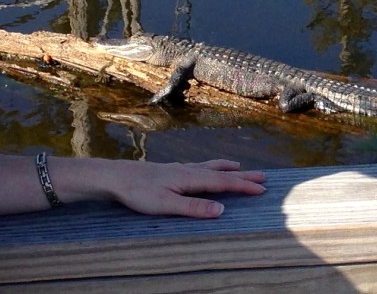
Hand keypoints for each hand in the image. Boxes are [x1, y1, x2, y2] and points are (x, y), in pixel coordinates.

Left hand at [104, 158, 265, 218]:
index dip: (242, 186)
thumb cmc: (138, 192)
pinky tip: (202, 169)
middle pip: (218, 172)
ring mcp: (176, 169)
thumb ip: (194, 207)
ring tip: (237, 166)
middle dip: (240, 175)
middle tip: (262, 176)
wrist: (114, 177)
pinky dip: (208, 167)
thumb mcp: (167, 205)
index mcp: (189, 178)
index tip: (262, 188)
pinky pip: (195, 167)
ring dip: (224, 168)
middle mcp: (185, 170)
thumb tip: (222, 210)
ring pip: (207, 167)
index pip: (222, 182)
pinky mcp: (167, 171)